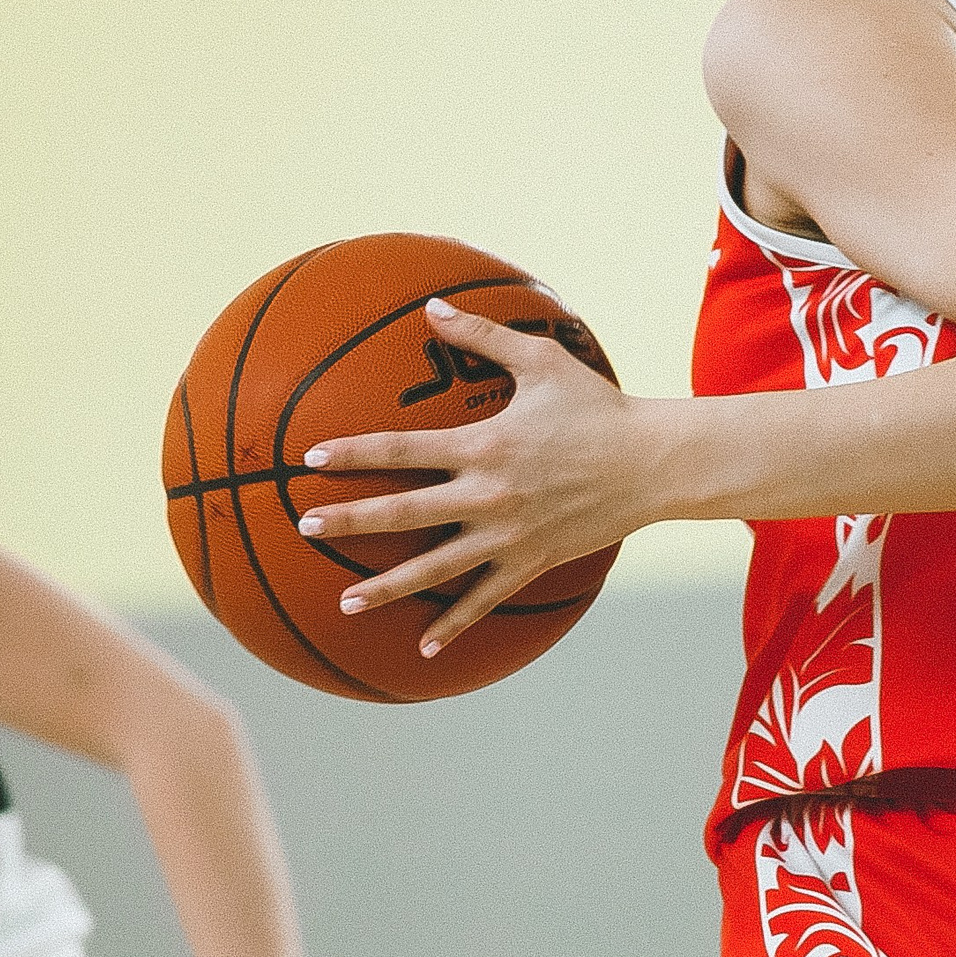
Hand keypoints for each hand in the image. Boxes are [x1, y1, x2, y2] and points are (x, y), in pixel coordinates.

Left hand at [296, 301, 657, 656]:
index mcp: (481, 445)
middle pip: (402, 512)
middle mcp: (486, 495)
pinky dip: (453, 625)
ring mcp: (507, 536)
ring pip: (434, 568)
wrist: (651, 463)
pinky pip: (483, 600)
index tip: (311, 459)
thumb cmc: (597, 405)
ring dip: (386, 588)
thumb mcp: (540, 360)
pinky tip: (423, 649)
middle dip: (349, 520)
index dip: (353, 453)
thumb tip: (429, 307)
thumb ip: (481, 335)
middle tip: (304, 527)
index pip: (400, 449)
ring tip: (345, 603)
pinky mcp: (530, 563)